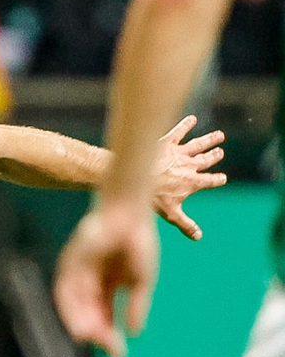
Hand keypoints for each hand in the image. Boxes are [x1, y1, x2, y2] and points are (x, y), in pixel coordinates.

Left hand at [54, 201, 159, 356]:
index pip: (105, 316)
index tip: (119, 355)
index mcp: (107, 286)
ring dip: (81, 325)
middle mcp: (90, 283)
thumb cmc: (139, 241)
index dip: (110, 336)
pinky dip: (71, 309)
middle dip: (98, 333)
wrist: (129, 212)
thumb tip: (135, 333)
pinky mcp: (70, 265)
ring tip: (90, 340)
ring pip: (75, 307)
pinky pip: (66, 292)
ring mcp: (78, 274)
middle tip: (109, 350)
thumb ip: (136, 305)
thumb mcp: (141, 279)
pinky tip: (79, 322)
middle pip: (89, 315)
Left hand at [150, 115, 226, 240]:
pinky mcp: (167, 143)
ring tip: (219, 135)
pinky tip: (192, 119)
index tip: (222, 179)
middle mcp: (190, 166)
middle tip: (220, 152)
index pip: (211, 181)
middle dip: (215, 156)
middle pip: (207, 160)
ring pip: (200, 144)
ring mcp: (179, 153)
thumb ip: (186, 224)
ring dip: (210, 140)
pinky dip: (186, 124)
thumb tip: (198, 238)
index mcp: (193, 182)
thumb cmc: (152, 198)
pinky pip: (179, 131)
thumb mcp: (171, 213)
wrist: (134, 178)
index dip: (218, 180)